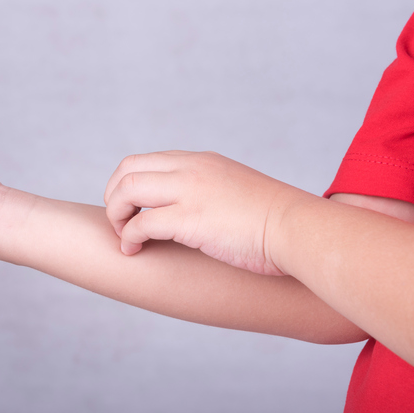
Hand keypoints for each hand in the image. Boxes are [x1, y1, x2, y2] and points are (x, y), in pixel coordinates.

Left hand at [104, 151, 312, 275]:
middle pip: (128, 170)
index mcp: (201, 161)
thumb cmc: (275, 219)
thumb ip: (212, 190)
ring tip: (123, 238)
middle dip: (114, 198)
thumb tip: (201, 209)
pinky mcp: (190, 219)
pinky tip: (133, 252)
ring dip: (116, 216)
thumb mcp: (236, 190)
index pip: (144, 161)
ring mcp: (189, 191)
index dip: (126, 185)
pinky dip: (127, 238)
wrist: (299, 228)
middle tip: (119, 223)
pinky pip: (140, 224)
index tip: (129, 209)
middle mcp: (191, 169)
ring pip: (127, 191)